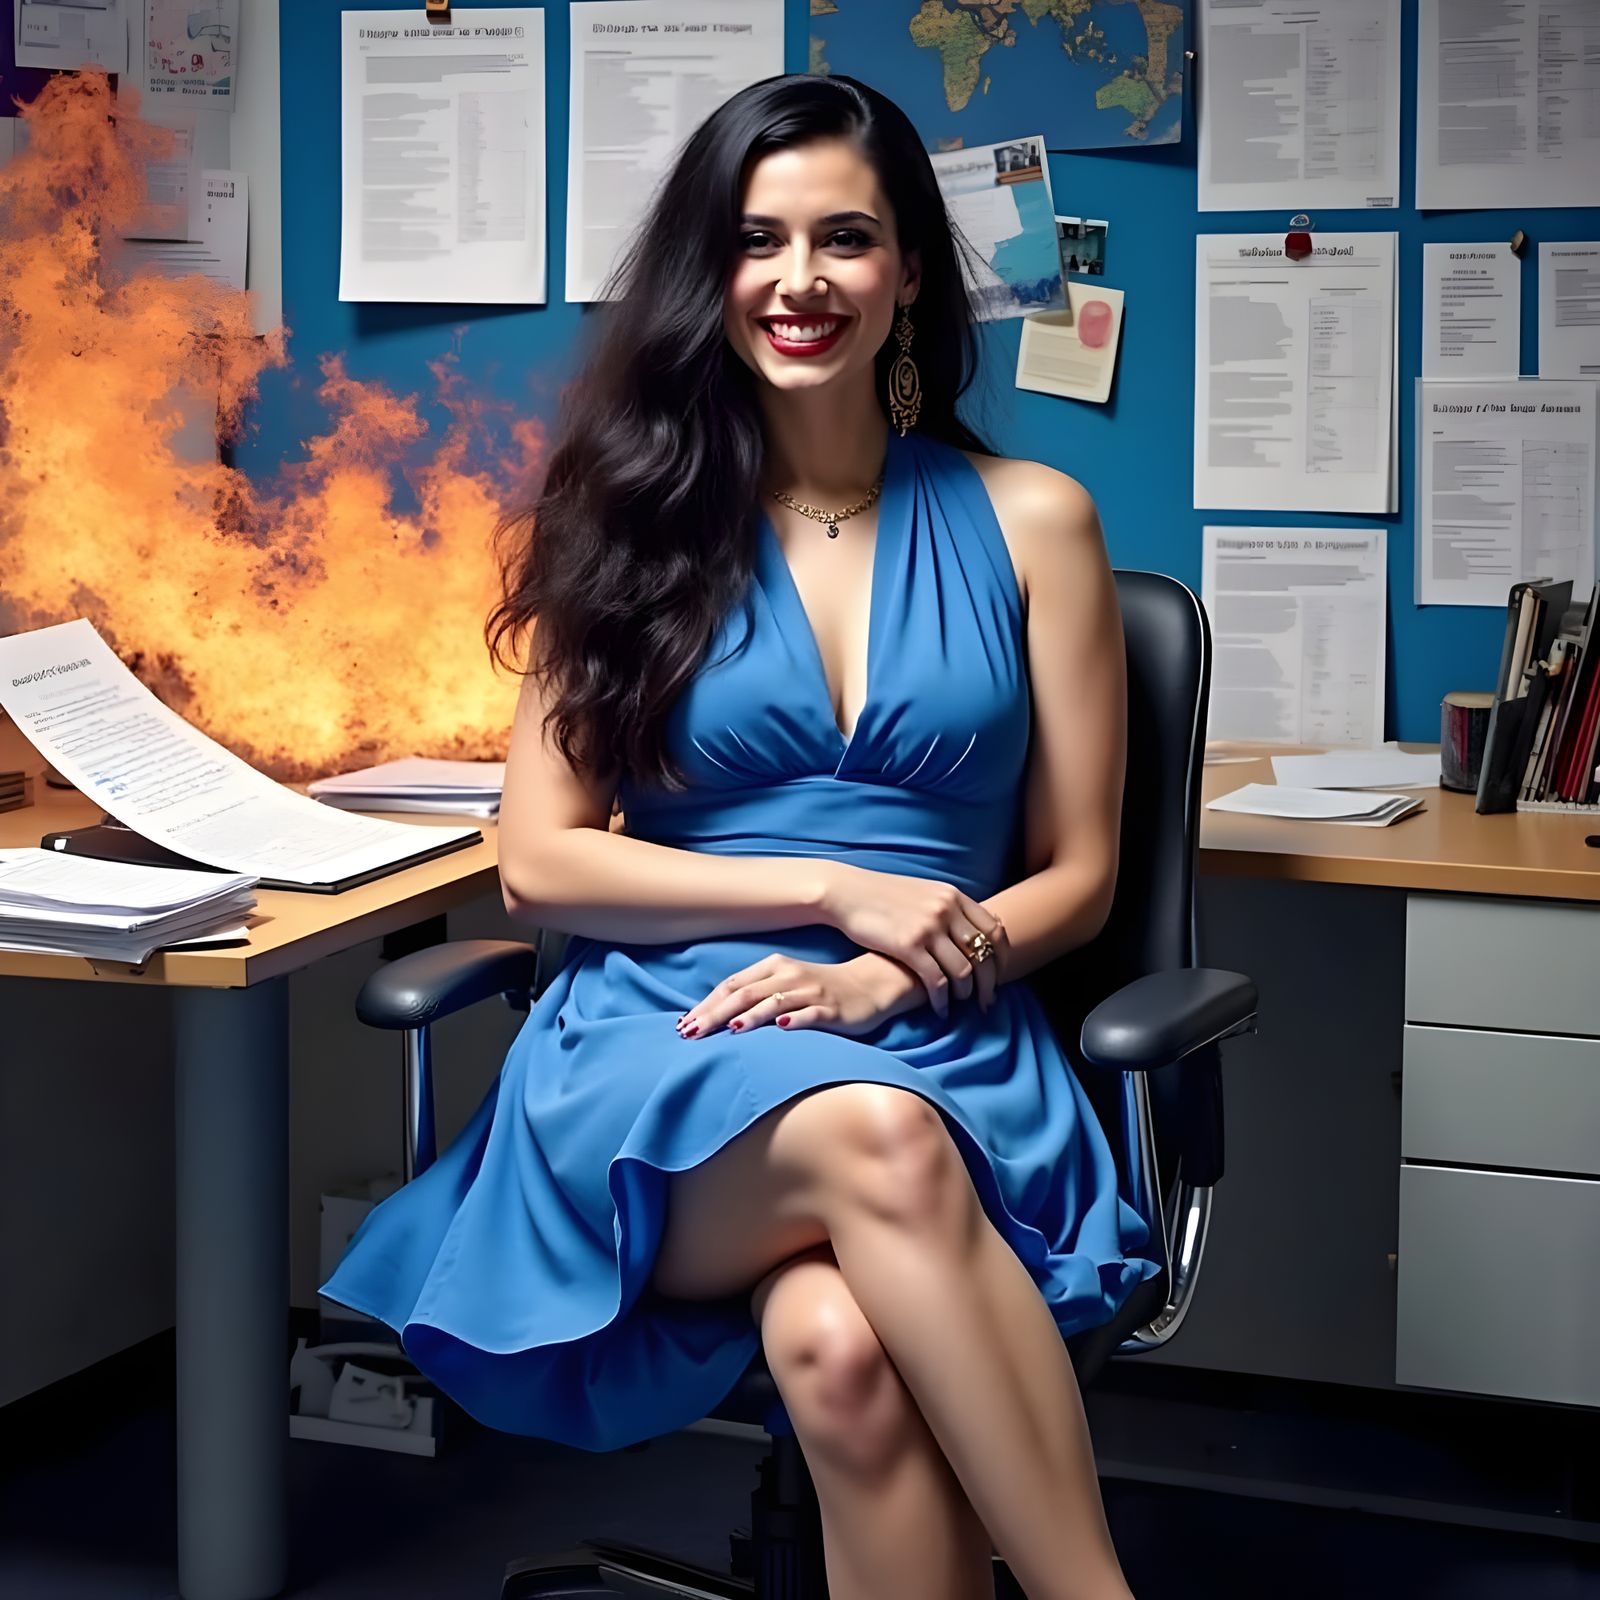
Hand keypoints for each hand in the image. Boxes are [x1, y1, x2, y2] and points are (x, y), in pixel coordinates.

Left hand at [677, 952, 922, 1040]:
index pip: (731, 985)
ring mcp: (811, 992)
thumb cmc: (820, 988)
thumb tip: (715, 1019)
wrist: (870, 985)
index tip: (683, 1025)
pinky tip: (780, 1028)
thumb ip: (754, 996)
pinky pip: (811, 1014)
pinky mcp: (832, 1009)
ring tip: (729, 1030)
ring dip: (750, 1016)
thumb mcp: (784, 984)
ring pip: (774, 1002)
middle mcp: (788, 976)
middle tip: (693, 1033)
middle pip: (744, 994)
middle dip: (716, 1014)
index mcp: (773, 968)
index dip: (706, 1004)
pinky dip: (794, 1019)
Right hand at [813, 862, 1009, 1017]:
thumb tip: (969, 929)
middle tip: (987, 1002)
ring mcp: (928, 927)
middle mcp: (946, 910)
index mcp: (953, 896)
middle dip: (990, 983)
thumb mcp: (924, 892)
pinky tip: (940, 1009)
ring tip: (960, 1005)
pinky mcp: (908, 946)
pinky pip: (937, 981)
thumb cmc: (882, 896)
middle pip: (985, 954)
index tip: (999, 975)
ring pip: (964, 971)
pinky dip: (942, 1000)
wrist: (846, 892)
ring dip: (966, 993)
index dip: (1002, 957)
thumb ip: (948, 908)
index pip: (995, 930)